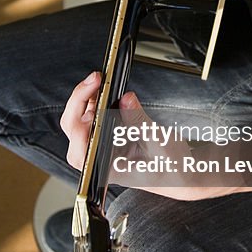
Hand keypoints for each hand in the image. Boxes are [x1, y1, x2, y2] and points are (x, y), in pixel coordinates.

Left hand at [61, 74, 241, 198]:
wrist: (178, 172)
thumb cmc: (170, 167)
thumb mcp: (159, 143)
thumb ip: (139, 121)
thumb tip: (125, 99)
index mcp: (108, 169)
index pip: (82, 148)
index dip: (83, 122)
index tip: (96, 99)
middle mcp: (98, 159)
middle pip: (73, 127)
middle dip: (80, 100)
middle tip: (96, 79)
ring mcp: (99, 146)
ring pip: (78, 118)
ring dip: (86, 97)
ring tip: (99, 80)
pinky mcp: (105, 135)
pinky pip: (91, 115)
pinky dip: (94, 99)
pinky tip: (103, 88)